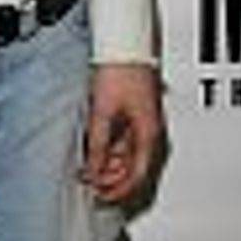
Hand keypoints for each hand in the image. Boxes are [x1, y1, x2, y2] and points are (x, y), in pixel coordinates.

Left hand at [80, 63, 162, 204]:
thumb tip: (92, 169)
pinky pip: (126, 142)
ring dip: (111, 167)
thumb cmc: (120, 70)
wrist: (125, 44)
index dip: (119, 190)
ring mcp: (144, 124)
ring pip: (130, 157)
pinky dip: (111, 151)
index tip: (101, 196)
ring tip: (90, 170)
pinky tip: (96, 153)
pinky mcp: (136, 115)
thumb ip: (97, 145)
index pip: (138, 175)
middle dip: (113, 181)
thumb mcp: (102, 113)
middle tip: (92, 186)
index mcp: (149, 133)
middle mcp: (151, 131)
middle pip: (136, 169)